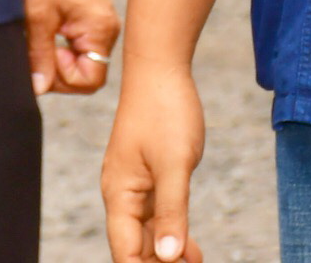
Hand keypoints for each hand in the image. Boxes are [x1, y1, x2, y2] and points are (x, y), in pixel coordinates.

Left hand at [24, 0, 116, 94]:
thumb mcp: (38, 13)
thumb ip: (40, 54)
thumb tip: (38, 87)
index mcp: (100, 31)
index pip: (89, 81)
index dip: (62, 78)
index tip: (45, 54)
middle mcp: (105, 30)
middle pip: (85, 73)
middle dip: (57, 68)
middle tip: (36, 45)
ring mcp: (98, 23)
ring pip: (78, 59)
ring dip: (55, 54)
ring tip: (39, 31)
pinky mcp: (88, 16)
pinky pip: (76, 44)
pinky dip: (58, 42)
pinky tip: (44, 25)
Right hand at [102, 64, 206, 262]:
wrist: (160, 67)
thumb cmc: (164, 110)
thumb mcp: (174, 164)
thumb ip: (172, 212)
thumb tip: (167, 256)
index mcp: (120, 194)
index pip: (125, 252)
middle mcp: (122, 194)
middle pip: (135, 247)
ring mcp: (135, 184)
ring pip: (148, 233)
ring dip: (169, 253)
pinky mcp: (149, 175)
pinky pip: (156, 215)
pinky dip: (173, 233)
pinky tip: (191, 246)